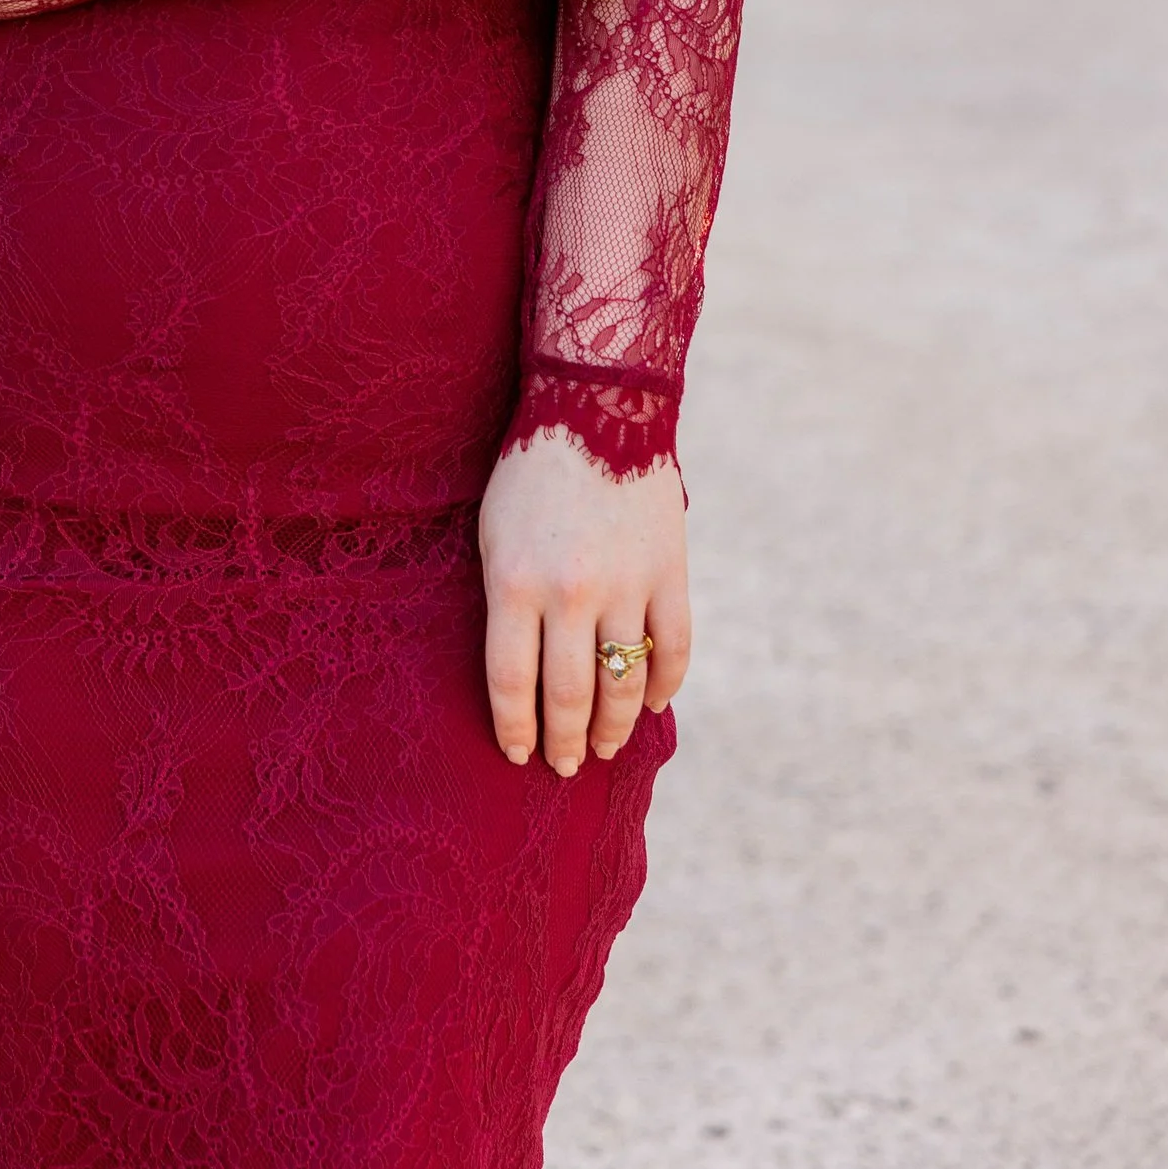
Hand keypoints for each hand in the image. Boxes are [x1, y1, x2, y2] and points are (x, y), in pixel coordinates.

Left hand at [477, 431, 689, 772]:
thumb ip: (504, 600)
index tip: (517, 754)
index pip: (511, 682)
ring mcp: (627, 584)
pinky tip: (650, 704)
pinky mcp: (670, 571)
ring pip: (623, 683)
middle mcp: (571, 592)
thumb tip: (517, 672)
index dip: (514, 727)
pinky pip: (674, 647)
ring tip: (603, 747)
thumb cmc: (529, 470)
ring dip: (613, 726)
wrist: (596, 401)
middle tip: (563, 767)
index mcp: (515, 581)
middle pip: (568, 695)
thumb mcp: (493, 531)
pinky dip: (664, 684)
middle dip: (563, 742)